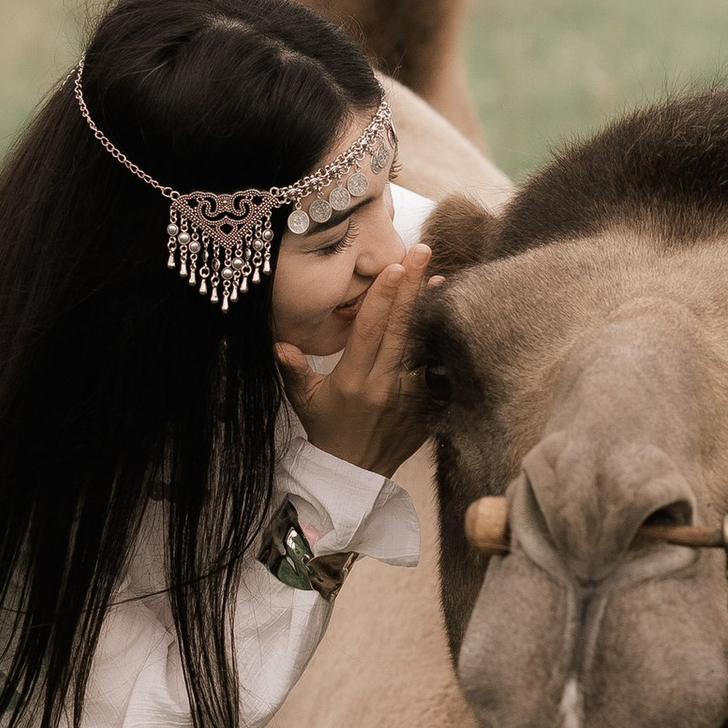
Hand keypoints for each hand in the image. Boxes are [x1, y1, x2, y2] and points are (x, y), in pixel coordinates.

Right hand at [274, 244, 432, 472]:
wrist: (355, 474)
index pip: (370, 330)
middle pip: (400, 328)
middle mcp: (382, 386)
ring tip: (440, 279)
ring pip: (422, 345)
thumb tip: (279, 342)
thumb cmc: (328, 430)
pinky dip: (440, 343)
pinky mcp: (425, 407)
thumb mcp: (304, 400)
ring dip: (431, 311)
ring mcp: (408, 397)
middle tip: (423, 252)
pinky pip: (435, 369)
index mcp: (351, 380)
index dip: (383, 297)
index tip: (394, 267)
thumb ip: (292, 368)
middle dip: (411, 288)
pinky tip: (449, 319)